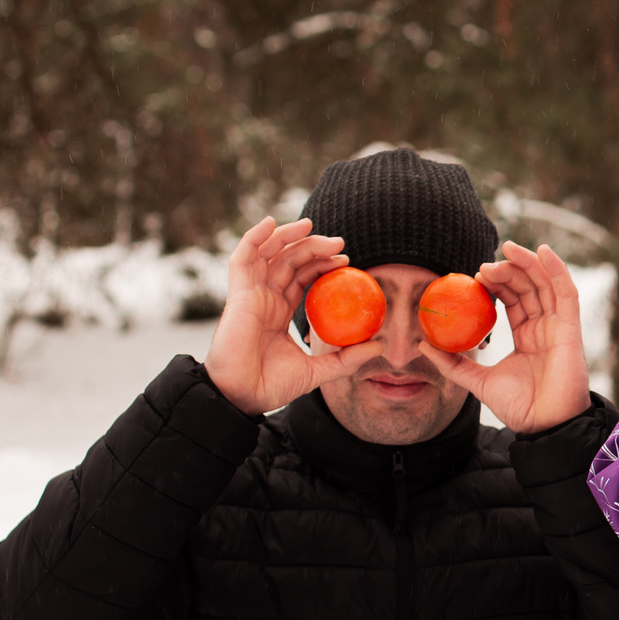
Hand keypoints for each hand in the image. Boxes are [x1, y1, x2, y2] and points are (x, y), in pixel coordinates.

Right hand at [204, 216, 380, 415]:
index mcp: (279, 311)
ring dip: (289, 236)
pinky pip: (242, 259)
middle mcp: (264, 298)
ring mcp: (250, 295)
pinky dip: (254, 237)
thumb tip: (380, 347)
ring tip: (312, 226)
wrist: (243, 397)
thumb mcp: (318, 371)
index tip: (345, 260)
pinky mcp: (238, 295)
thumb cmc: (272, 386)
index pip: (301, 277)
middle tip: (339, 243)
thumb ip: (347, 359)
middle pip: (288, 260)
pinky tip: (270, 222)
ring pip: (268, 253)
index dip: (321, 264)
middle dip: (312, 247)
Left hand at [417, 242, 590, 433]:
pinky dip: (556, 269)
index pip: (513, 300)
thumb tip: (422, 344)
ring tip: (508, 247)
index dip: (496, 284)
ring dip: (528, 262)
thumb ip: (454, 363)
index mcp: (527, 336)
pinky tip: (542, 251)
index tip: (475, 275)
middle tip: (485, 264)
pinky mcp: (570, 329)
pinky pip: (566, 292)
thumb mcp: (478, 381)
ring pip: (545, 283)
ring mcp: (559, 326)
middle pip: (528, 287)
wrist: (543, 427)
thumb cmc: (520, 407)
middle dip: (508, 269)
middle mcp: (544, 327)